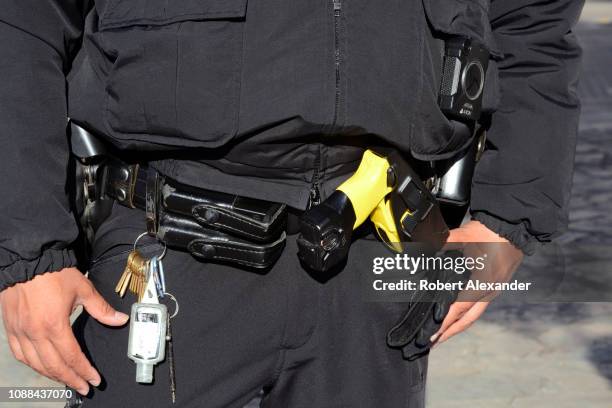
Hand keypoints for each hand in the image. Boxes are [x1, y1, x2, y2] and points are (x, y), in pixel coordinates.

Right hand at [0, 268, 128, 394]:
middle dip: (70, 379)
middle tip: (83, 388)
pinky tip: (41, 367)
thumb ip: (101, 308)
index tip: (94, 380)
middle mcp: (35, 332)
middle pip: (53, 366)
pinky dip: (31, 364)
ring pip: (35, 363)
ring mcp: (20, 331)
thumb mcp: (83, 289)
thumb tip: (120, 319)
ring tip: (66, 381)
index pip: (71, 357)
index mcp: (54, 325)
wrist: (27, 259)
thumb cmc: (54, 273)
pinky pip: (19, 353)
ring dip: (51, 375)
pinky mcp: (10, 327)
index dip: (84, 371)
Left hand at [431, 220, 523, 344]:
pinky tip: (456, 316)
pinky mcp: (495, 286)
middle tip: (432, 343)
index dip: (444, 323)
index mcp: (481, 282)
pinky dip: (465, 315)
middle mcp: (489, 291)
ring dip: (457, 326)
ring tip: (442, 334)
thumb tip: (417, 252)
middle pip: (467, 319)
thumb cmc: (487, 232)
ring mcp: (494, 290)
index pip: (458, 308)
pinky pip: (478, 307)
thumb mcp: (461, 237)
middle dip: (449, 333)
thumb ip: (439, 246)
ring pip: (474, 315)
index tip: (431, 335)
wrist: (514, 227)